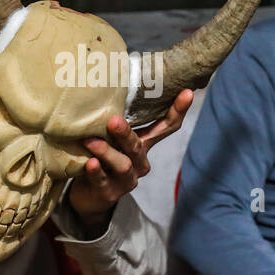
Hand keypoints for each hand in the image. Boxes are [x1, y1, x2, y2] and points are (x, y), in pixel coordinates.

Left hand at [67, 89, 194, 219]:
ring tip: (91, 141)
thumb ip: (115, 117)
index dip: (177, 111)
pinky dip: (96, 172)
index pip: (166, 127)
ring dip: (107, 152)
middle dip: (126, 133)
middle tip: (113, 121)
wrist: (87, 195)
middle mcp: (139, 162)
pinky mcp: (109, 193)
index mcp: (144, 144)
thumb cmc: (100, 157)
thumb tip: (108, 79)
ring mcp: (126, 179)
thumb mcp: (111, 136)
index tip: (187, 92)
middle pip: (138, 146)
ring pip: (122, 165)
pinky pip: (103, 181)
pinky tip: (90, 163)